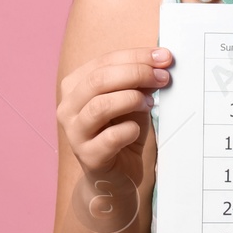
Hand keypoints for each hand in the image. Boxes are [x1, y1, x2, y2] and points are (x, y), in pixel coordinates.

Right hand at [56, 47, 173, 220]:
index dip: (136, 56)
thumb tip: (161, 60)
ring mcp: (74, 133)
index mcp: (75, 87)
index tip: (165, 57)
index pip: (104, 61)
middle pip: (99, 80)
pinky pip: (110, 137)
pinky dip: (130, 130)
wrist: (118, 175)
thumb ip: (141, 81)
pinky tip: (137, 131)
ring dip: (132, 100)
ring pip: (100, 105)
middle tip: (163, 78)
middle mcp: (68, 108)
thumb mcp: (133, 101)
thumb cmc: (124, 131)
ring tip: (150, 104)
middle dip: (137, 73)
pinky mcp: (88, 156)